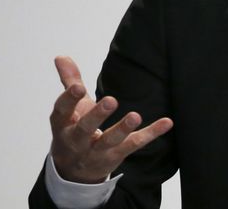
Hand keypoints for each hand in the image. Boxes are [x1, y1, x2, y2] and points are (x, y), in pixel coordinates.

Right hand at [49, 55, 172, 182]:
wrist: (74, 170)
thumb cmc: (73, 130)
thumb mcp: (69, 109)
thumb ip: (69, 82)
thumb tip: (61, 56)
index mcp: (63, 124)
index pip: (62, 111)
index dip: (69, 99)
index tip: (78, 87)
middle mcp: (77, 140)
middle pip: (85, 128)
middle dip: (97, 116)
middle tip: (111, 101)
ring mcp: (96, 150)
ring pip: (110, 141)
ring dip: (123, 129)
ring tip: (135, 116)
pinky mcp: (116, 156)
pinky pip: (135, 144)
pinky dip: (151, 133)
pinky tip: (166, 122)